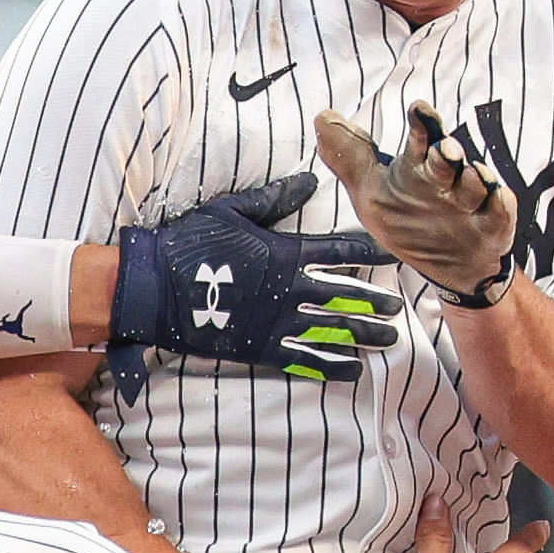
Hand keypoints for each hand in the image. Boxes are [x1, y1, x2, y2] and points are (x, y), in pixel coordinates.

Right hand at [109, 172, 405, 377]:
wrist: (155, 285)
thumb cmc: (190, 242)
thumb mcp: (232, 210)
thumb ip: (274, 199)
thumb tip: (308, 181)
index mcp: (285, 252)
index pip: (340, 249)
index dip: (371, 251)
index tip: (396, 253)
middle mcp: (289, 289)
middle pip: (345, 296)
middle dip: (375, 303)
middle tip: (398, 309)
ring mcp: (277, 322)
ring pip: (332, 331)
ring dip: (364, 336)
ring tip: (389, 341)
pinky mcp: (262, 348)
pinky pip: (305, 359)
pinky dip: (331, 367)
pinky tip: (354, 371)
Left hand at [315, 106, 518, 307]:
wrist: (449, 266)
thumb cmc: (411, 219)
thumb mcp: (372, 193)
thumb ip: (349, 158)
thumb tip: (322, 118)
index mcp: (419, 167)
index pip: (421, 138)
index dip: (422, 123)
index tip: (419, 110)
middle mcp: (447, 180)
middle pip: (448, 159)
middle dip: (447, 153)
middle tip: (445, 150)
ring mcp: (472, 203)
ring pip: (475, 183)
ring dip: (473, 179)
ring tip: (470, 175)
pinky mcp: (493, 227)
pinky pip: (500, 213)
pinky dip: (499, 206)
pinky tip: (496, 200)